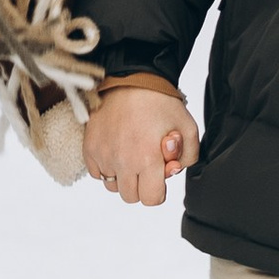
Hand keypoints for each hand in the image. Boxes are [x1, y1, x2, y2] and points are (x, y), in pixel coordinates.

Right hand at [82, 81, 200, 207]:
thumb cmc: (159, 102)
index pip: (152, 199)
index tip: (159, 173)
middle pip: (131, 196)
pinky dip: (106, 167)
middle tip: (145, 162)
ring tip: (130, 154)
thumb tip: (174, 170)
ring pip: (112, 186)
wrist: (131, 79)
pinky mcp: (89, 147)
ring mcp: (103, 155)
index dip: (159, 189)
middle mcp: (122, 161)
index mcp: (147, 159)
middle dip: (141, 184)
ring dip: (123, 176)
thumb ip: (189, 157)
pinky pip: (96, 173)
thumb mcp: (188, 127)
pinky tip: (116, 150)